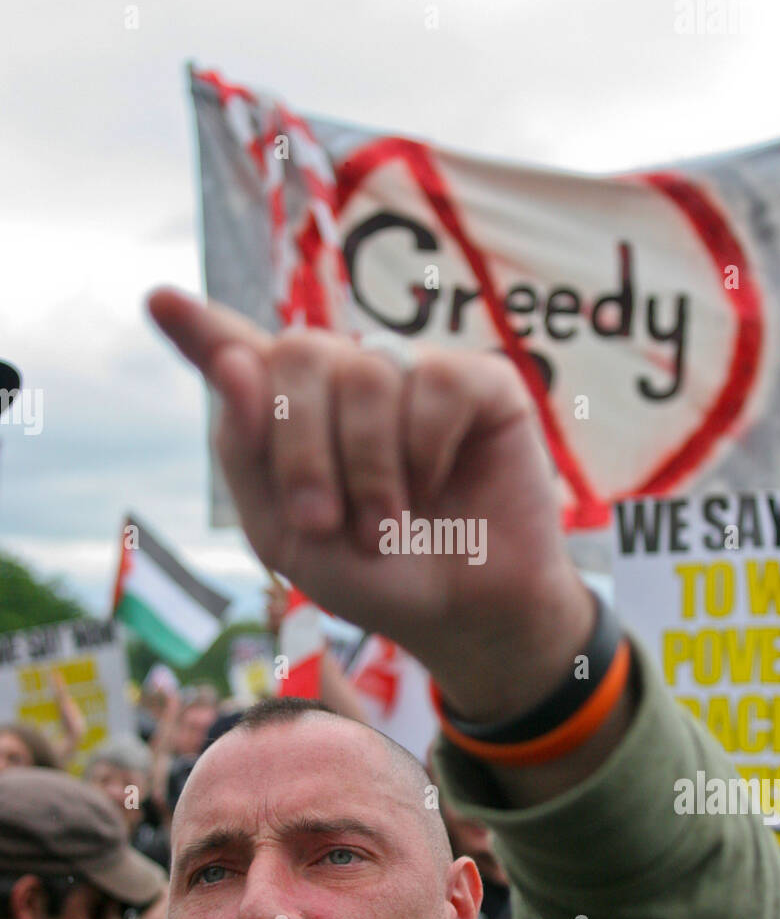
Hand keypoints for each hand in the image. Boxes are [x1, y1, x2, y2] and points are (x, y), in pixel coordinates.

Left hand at [147, 289, 592, 721]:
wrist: (463, 616)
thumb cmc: (375, 576)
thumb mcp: (285, 535)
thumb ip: (247, 453)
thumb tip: (235, 361)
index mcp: (293, 418)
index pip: (240, 354)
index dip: (200, 327)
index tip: (158, 301)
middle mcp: (351, 382)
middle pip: (299, 354)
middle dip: (300, 446)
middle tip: (322, 520)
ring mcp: (415, 376)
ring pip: (367, 373)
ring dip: (368, 467)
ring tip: (385, 525)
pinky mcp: (481, 383)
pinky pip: (436, 381)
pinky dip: (426, 449)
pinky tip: (436, 484)